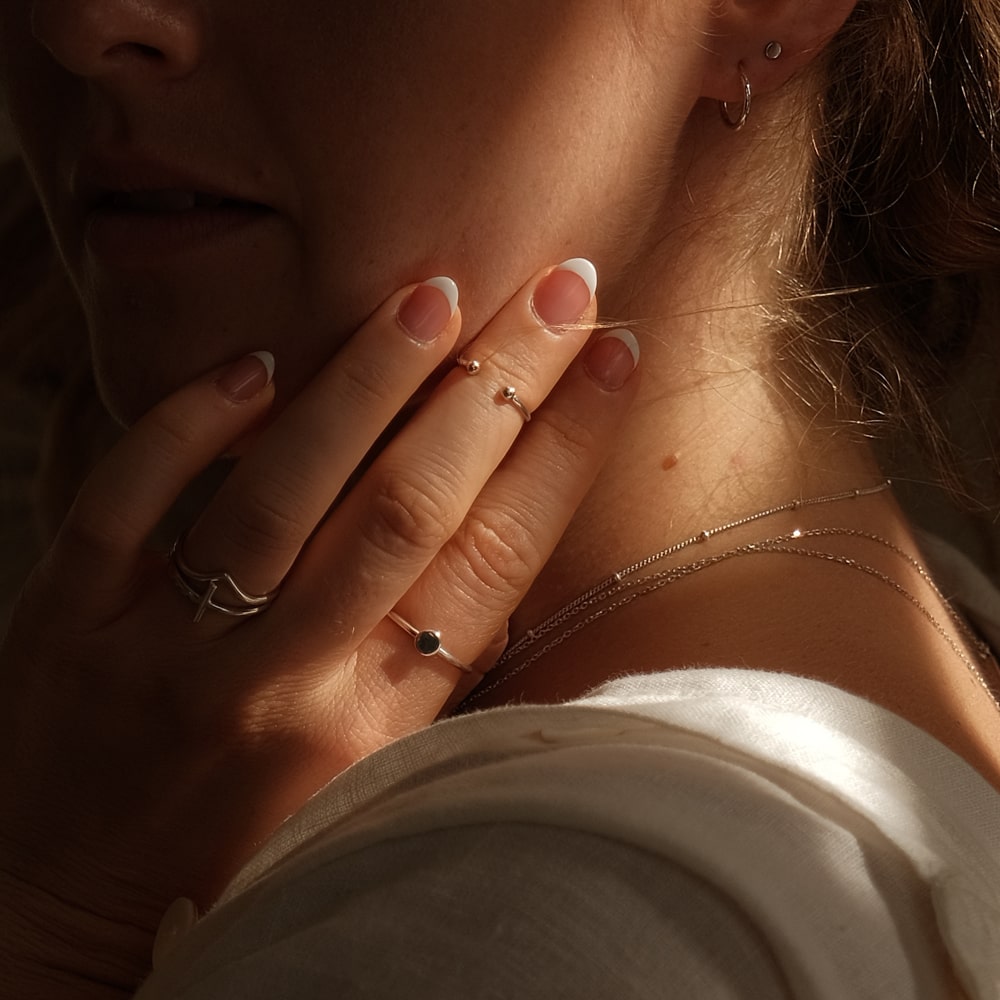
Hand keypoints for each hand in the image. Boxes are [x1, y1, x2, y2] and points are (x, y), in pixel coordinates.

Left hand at [0, 260, 638, 995]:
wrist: (63, 918)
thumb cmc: (234, 845)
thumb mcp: (362, 775)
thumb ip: (423, 665)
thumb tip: (502, 532)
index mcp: (380, 725)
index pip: (496, 560)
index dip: (563, 452)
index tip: (613, 358)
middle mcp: (289, 685)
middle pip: (412, 508)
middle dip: (497, 388)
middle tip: (557, 289)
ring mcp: (174, 653)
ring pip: (285, 495)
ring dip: (366, 384)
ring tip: (434, 296)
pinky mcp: (67, 626)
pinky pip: (125, 505)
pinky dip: (188, 426)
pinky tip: (255, 365)